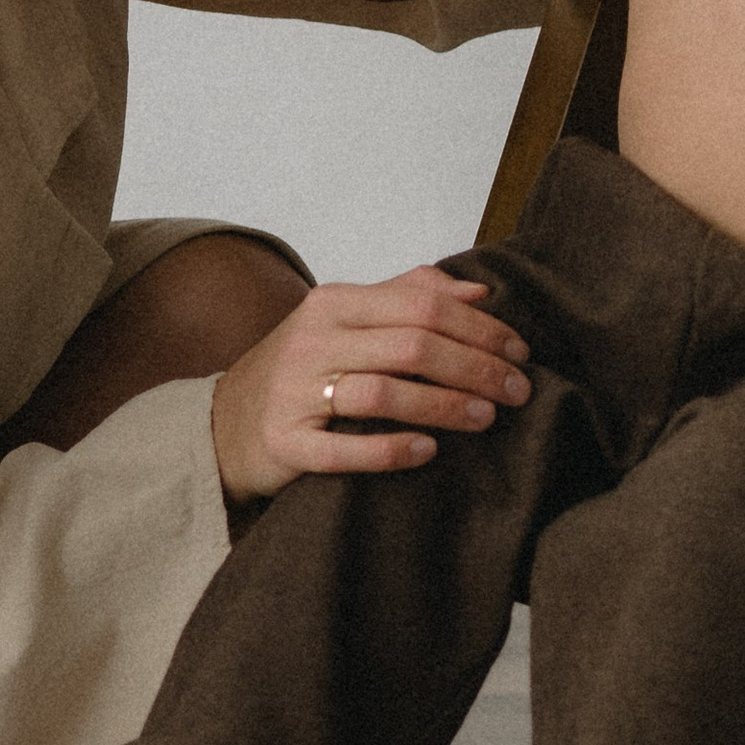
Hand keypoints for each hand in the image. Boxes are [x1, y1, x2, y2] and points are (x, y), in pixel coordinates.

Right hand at [210, 270, 532, 500]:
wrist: (225, 421)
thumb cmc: (304, 368)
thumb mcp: (347, 320)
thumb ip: (409, 297)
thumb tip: (479, 293)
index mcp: (334, 302)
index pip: (423, 305)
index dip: (480, 329)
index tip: (520, 352)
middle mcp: (312, 341)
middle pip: (411, 347)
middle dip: (476, 368)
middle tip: (518, 391)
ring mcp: (294, 393)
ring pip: (383, 394)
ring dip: (444, 406)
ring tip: (486, 418)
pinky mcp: (284, 443)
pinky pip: (343, 450)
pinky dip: (390, 450)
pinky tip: (429, 451)